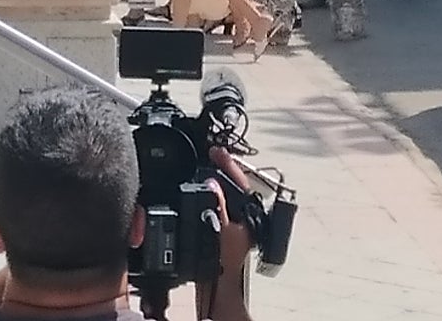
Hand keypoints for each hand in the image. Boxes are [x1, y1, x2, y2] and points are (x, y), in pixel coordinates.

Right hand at [196, 148, 254, 320]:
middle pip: (233, 186)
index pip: (241, 182)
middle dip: (220, 169)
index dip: (228, 164)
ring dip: (212, 181)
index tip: (216, 151)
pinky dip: (205, 195)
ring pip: (223, 196)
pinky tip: (195, 192)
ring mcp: (230, 226)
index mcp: (246, 216)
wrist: (220, 291)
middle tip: (208, 154)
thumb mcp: (220, 231)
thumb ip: (218, 206)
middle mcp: (241, 219)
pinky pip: (213, 205)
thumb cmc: (225, 265)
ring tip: (201, 167)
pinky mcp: (219, 232)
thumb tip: (213, 183)